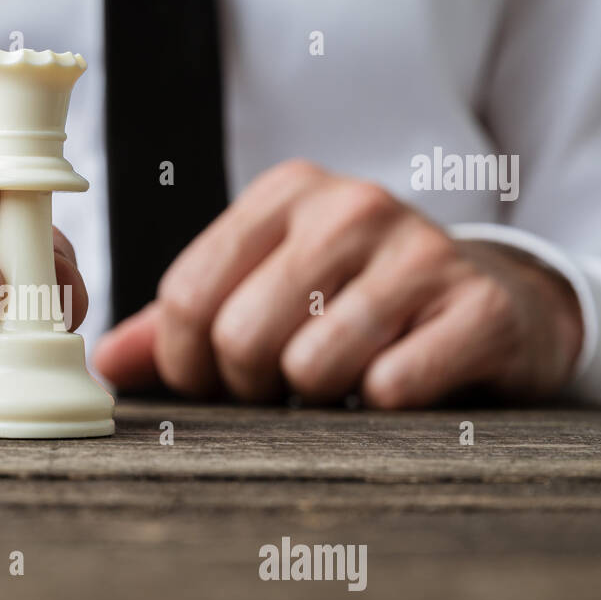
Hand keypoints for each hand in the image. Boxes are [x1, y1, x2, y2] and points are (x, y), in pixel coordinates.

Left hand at [94, 160, 582, 407]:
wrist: (496, 301)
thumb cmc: (357, 300)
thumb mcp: (267, 288)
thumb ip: (181, 324)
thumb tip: (104, 362)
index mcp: (286, 194)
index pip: (186, 295)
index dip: (186, 362)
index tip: (215, 378)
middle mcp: (352, 207)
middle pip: (239, 335)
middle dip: (249, 385)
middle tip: (282, 383)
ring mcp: (421, 251)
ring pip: (310, 365)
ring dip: (316, 397)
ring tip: (342, 377)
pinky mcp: (481, 308)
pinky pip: (392, 386)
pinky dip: (384, 405)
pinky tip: (402, 380)